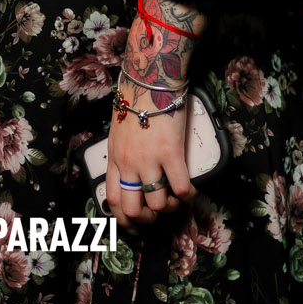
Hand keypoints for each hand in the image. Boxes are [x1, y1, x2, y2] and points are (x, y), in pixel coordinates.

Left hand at [104, 83, 193, 224]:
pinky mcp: (171, 153)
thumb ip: (123, 153)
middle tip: (158, 214)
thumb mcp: (118, 131)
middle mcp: (129, 164)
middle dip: (147, 220)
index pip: (112, 200)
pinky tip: (190, 190)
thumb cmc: (135, 101)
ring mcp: (149, 160)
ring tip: (176, 197)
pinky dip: (188, 195)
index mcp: (115, 158)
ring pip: (158, 203)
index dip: (124, 218)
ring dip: (170, 207)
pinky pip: (181, 188)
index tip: (135, 223)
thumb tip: (130, 171)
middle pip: (132, 209)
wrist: (151, 80)